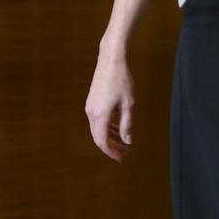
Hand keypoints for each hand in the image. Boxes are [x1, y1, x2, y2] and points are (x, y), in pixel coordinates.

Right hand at [85, 48, 134, 162]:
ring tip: (124, 143)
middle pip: (99, 137)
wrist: (110, 61)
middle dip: (112, 146)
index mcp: (100, 115)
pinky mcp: (92, 101)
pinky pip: (98, 120)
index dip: (111, 152)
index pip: (102, 141)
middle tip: (125, 153)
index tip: (121, 158)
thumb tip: (127, 140)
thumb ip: (127, 123)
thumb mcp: (129, 104)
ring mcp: (90, 107)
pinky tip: (118, 128)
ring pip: (98, 128)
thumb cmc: (122, 81)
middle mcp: (91, 113)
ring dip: (110, 137)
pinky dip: (108, 126)